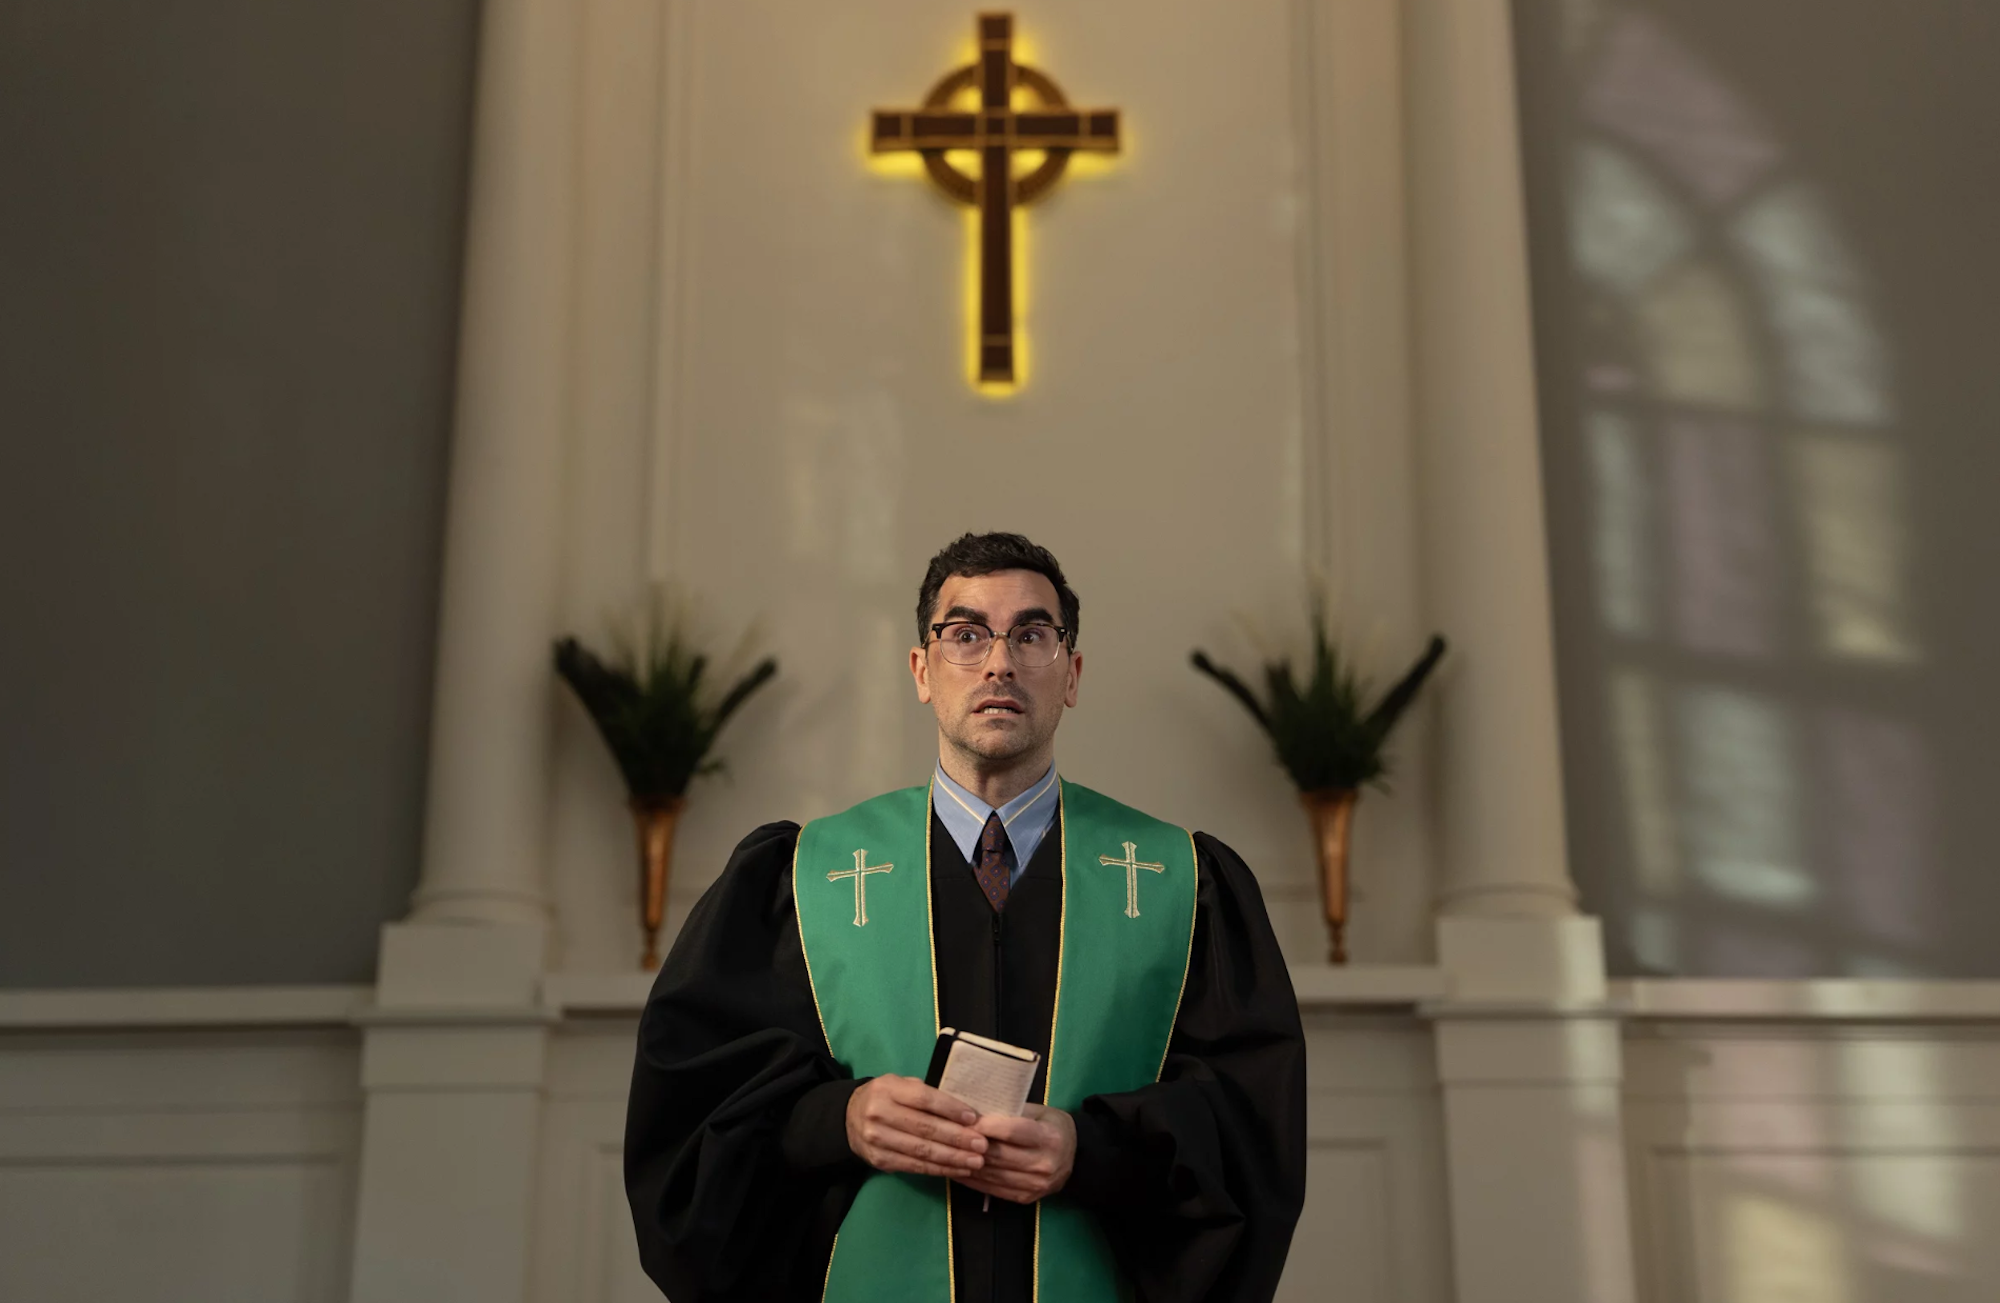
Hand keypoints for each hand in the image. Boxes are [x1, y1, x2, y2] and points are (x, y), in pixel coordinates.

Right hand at [846, 1075, 988, 1178]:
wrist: (849, 1118)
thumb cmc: (887, 1098)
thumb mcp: (901, 1085)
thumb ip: (927, 1095)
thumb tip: (965, 1113)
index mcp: (888, 1089)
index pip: (924, 1099)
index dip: (950, 1109)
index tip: (974, 1118)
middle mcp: (879, 1114)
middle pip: (925, 1128)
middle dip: (957, 1138)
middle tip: (982, 1145)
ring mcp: (877, 1140)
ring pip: (921, 1151)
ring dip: (952, 1158)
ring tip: (976, 1161)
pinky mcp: (879, 1161)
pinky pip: (914, 1166)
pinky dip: (939, 1169)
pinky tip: (958, 1169)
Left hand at [957, 1103, 1074, 1203]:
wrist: (1075, 1156)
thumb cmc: (1051, 1126)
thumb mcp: (1038, 1111)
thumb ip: (1012, 1112)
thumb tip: (975, 1110)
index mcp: (1049, 1137)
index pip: (1012, 1131)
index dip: (986, 1126)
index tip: (965, 1119)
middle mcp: (1044, 1164)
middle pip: (999, 1155)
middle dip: (970, 1145)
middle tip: (948, 1135)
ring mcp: (1035, 1185)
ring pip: (992, 1174)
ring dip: (967, 1164)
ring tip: (947, 1153)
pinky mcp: (1025, 1198)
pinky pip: (993, 1190)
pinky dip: (972, 1180)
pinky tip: (957, 1169)